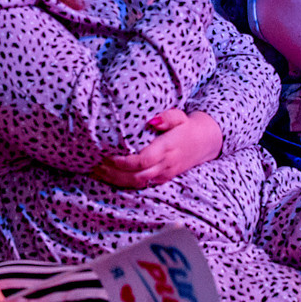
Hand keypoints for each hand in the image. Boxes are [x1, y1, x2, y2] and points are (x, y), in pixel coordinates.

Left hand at [91, 107, 223, 188]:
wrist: (205, 142)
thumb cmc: (187, 126)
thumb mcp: (180, 116)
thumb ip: (168, 117)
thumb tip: (152, 120)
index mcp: (167, 148)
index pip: (143, 161)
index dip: (124, 161)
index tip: (107, 154)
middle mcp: (165, 165)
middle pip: (136, 176)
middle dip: (114, 173)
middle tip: (95, 163)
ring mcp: (164, 174)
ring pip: (137, 183)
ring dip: (115, 180)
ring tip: (95, 170)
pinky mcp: (162, 179)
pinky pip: (141, 185)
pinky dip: (123, 183)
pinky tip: (107, 176)